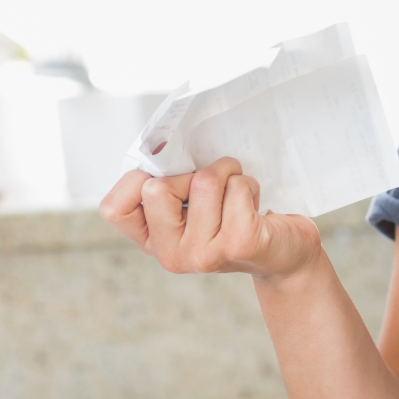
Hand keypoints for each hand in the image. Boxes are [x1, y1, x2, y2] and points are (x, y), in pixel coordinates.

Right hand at [98, 157, 323, 280]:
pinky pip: (235, 187)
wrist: (284, 254)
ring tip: (237, 195)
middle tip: (214, 190)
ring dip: (228, 174)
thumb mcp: (191, 205)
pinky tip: (254, 206)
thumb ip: (166, 183)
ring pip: (203, 181)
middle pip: (157, 187)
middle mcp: (171, 256)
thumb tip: (157, 142)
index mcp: (153, 242)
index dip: (139, 182)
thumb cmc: (234, 218)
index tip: (173, 181)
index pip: (114, 209)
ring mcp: (203, 255)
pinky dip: (248, 184)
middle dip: (191, 173)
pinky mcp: (238, 244)